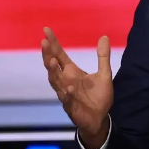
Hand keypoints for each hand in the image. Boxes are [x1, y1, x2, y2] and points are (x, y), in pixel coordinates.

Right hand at [41, 27, 112, 148]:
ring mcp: (66, 93)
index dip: (53, 43)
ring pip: (55, 82)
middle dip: (48, 54)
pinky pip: (66, 99)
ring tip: (51, 60)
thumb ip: (103, 56)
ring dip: (53, 72)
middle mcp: (65, 80)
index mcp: (72, 72)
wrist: (100, 118)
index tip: (46, 30)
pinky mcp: (71, 106)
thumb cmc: (99, 96)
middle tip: (44, 42)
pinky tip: (68, 87)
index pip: (59, 54)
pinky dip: (67, 93)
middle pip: (53, 66)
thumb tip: (104, 36)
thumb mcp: (104, 74)